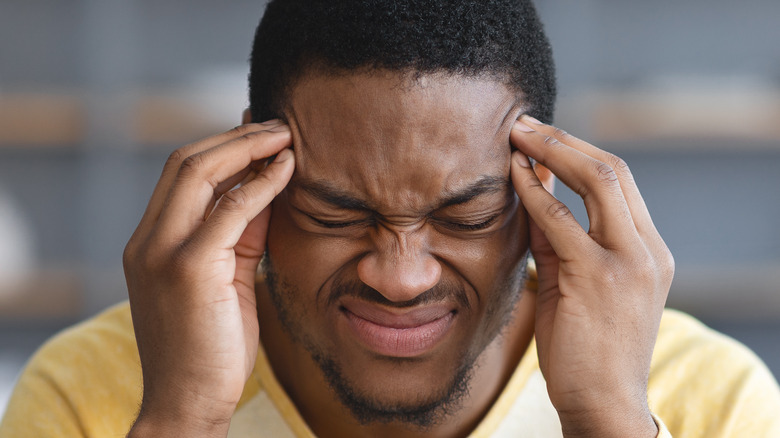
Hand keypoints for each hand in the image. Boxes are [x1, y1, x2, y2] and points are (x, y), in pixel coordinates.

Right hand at [123, 120, 293, 435]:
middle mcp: (148, 241)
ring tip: (287, 137)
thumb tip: (267, 188)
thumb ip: (242, 234)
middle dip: (235, 137)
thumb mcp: (228, 279)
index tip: (260, 132)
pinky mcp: (189, 268)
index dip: (222, 146)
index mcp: (150, 242)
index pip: (180, 173)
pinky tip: (287, 169)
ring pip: (200, 173)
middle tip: (279, 125)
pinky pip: (230, 210)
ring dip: (248, 148)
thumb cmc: (211, 347)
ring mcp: (162, 253)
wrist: (188, 404)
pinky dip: (260, 183)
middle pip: (186, 161)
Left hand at [510, 116, 673, 436]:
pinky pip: (563, 221)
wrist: (603, 402)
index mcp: (649, 250)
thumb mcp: (576, 283)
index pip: (620, 182)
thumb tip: (531, 192)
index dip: (578, 151)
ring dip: (551, 152)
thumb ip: (559, 239)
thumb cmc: (587, 347)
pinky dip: (536, 192)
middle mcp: (647, 249)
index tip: (543, 137)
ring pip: (598, 182)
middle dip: (564, 140)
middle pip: (613, 170)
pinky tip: (513, 174)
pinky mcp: (599, 277)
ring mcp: (629, 262)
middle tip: (524, 123)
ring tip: (516, 135)